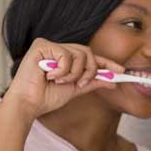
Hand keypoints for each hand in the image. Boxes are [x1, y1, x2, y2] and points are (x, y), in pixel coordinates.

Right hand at [3, 38, 124, 120]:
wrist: (29, 104)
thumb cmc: (46, 98)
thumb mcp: (75, 89)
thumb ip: (92, 82)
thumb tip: (112, 80)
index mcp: (65, 59)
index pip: (90, 57)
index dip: (106, 62)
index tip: (121, 71)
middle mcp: (58, 49)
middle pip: (88, 52)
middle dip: (90, 70)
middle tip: (81, 82)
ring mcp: (50, 46)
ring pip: (79, 54)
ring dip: (74, 73)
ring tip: (59, 81)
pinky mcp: (41, 45)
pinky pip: (65, 55)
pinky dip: (62, 70)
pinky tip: (49, 76)